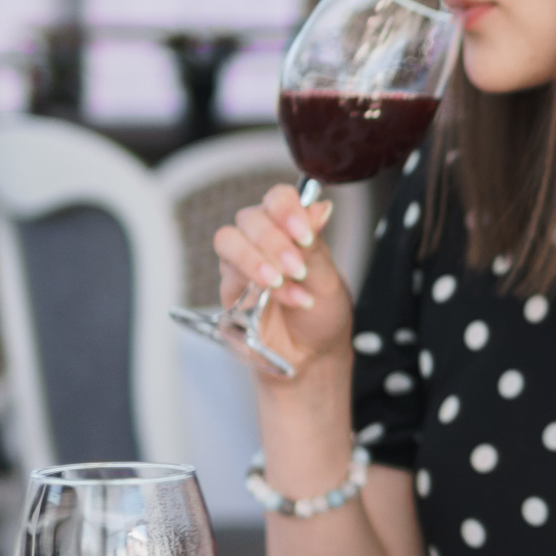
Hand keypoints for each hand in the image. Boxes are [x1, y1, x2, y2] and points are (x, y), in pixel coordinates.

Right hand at [212, 185, 345, 380]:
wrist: (310, 356)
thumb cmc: (321, 314)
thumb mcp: (327, 280)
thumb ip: (316, 246)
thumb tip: (319, 207)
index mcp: (288, 228)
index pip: (277, 199)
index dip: (286, 209)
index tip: (304, 233)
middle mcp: (261, 240)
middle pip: (251, 218)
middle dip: (274, 241)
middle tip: (296, 267)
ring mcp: (241, 263)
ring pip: (229, 240)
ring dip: (256, 259)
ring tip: (282, 281)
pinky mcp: (228, 289)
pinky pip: (228, 274)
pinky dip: (256, 285)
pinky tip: (282, 298)